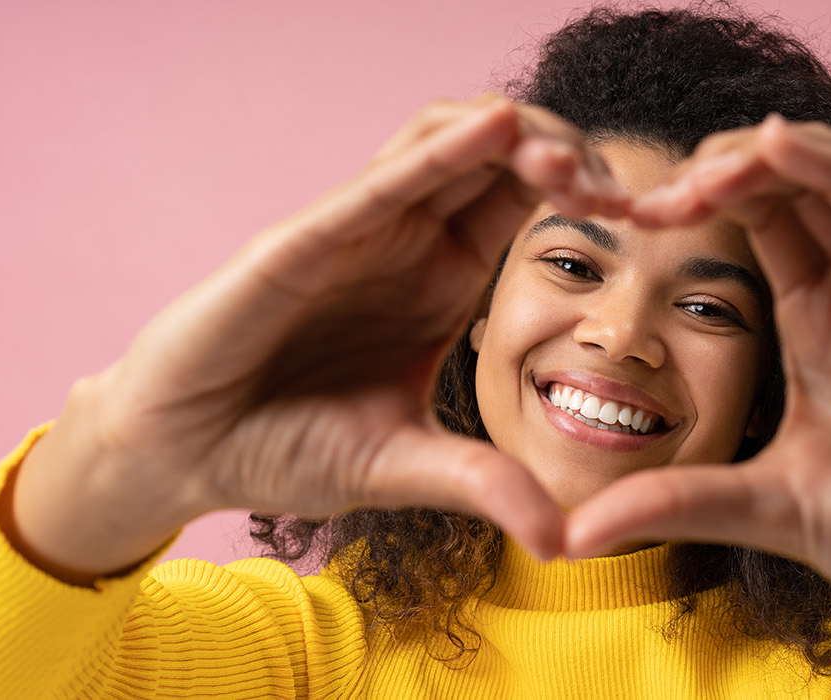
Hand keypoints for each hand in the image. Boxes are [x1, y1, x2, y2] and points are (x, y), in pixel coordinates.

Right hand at [9, 95, 626, 581]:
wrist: (180, 455)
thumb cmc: (280, 446)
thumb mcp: (403, 468)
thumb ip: (483, 486)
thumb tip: (566, 542)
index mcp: (438, 277)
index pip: (521, 201)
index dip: (585, 193)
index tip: (650, 220)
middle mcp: (402, 238)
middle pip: (497, 154)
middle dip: (567, 152)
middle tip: (627, 190)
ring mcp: (352, 232)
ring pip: (442, 141)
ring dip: (515, 137)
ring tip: (572, 164)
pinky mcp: (301, 243)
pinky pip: (378, 183)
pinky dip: (438, 154)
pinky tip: (496, 132)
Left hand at [565, 116, 830, 699]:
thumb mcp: (764, 510)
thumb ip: (676, 505)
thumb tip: (570, 537)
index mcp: (817, 323)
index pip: (756, 221)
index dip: (694, 202)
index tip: (625, 221)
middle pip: (789, 181)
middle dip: (714, 168)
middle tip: (647, 198)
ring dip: (762, 154)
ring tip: (696, 173)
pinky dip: (827, 166)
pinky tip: (768, 145)